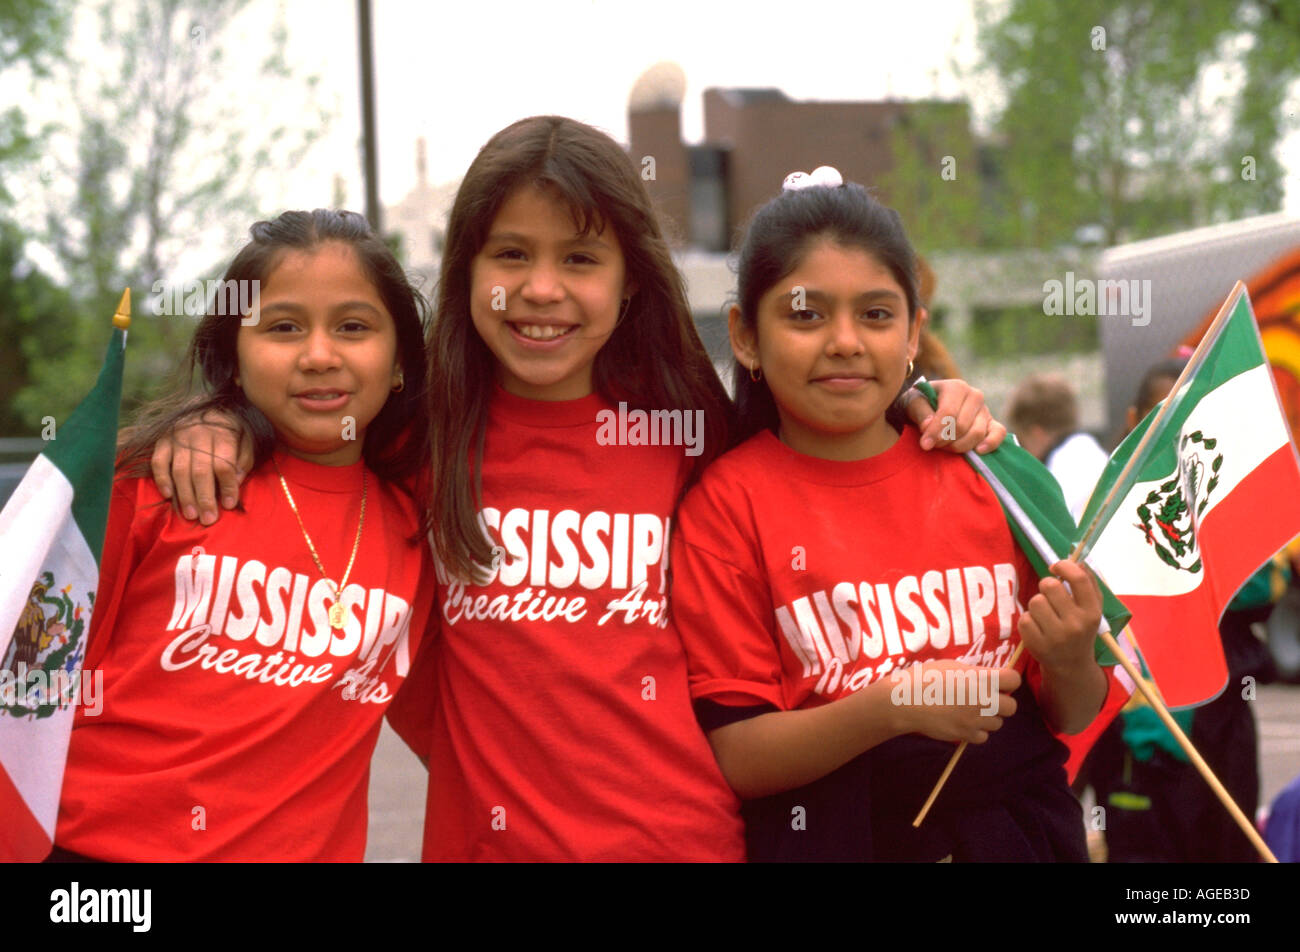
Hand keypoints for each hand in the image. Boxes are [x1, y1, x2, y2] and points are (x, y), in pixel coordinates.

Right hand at [150, 409, 251, 523]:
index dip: (227, 486)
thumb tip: (236, 480)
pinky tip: (169, 496)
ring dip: (185, 495)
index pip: (224, 464)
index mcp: (222, 434)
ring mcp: (178, 437)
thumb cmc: (230, 427)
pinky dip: (162, 479)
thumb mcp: (246, 437)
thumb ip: (244, 458)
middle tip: (208, 519)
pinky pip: (158, 462)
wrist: (206, 404)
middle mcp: (199, 435)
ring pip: (180, 470)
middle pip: (201, 471)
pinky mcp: (162, 440)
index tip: (229, 505)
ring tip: (191, 515)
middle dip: (205, 498)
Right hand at [890, 660, 1019, 743]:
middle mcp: (983, 700)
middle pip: (1011, 707)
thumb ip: (975, 673)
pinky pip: (983, 736)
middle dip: (1002, 703)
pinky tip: (963, 722)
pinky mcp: (966, 734)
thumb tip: (989, 679)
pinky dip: (976, 731)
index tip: (999, 681)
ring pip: (997, 723)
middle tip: (986, 699)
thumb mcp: (952, 666)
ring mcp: (975, 719)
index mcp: (981, 679)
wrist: (906, 701)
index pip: (1014, 679)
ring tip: (969, 710)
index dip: (1008, 680)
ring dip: (988, 718)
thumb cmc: (926, 678)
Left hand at [904, 378, 1005, 453]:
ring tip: (945, 447)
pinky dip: (991, 443)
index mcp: (956, 387)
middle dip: (946, 440)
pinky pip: (999, 433)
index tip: (925, 445)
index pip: (948, 413)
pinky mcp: (993, 423)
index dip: (936, 431)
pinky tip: (978, 451)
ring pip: (977, 433)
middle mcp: (975, 395)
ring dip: (959, 446)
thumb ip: (920, 412)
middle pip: (962, 426)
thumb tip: (928, 426)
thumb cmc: (922, 404)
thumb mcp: (913, 404)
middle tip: (934, 445)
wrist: (931, 407)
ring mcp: (985, 410)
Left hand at [1017, 560, 1102, 674]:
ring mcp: (1056, 637)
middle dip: (1047, 587)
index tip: (1056, 566)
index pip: (1078, 579)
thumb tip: (1075, 560)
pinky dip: (1028, 620)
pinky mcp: (1037, 646)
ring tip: (1046, 615)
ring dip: (1037, 604)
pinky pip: (1024, 618)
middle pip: (1049, 586)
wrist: (1072, 666)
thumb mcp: (1093, 608)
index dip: (1064, 566)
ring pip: (1035, 601)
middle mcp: (1076, 625)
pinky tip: (1038, 628)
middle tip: (1051, 598)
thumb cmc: (1081, 629)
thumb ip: (1087, 582)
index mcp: (1092, 612)